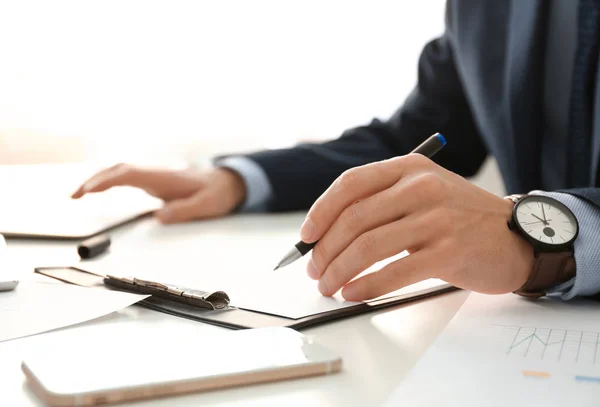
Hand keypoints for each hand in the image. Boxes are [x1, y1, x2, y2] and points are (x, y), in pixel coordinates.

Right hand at [71, 164, 246, 222]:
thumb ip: (184, 211)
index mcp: (165, 178)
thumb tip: (159, 217)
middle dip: (94, 180)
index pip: (129, 174)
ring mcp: (155, 176)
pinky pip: (127, 177)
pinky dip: (110, 182)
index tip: (89, 190)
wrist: (230, 181)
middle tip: (73, 196)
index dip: (107, 180)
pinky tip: (100, 190)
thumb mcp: (207, 205)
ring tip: (78, 194)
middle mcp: (156, 174)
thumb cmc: (219, 192)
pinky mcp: (156, 181)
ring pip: (121, 172)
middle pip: (119, 170)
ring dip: (99, 180)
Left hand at [300, 154, 534, 300]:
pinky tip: (352, 293)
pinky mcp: (448, 252)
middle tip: (314, 270)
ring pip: (368, 246)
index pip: (350, 184)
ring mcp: (436, 219)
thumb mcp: (422, 192)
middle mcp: (421, 187)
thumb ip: (380, 203)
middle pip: (353, 218)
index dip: (320, 211)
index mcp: (409, 168)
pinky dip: (366, 286)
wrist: (515, 236)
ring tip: (328, 286)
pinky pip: (393, 272)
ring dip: (339, 271)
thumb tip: (326, 234)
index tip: (305, 236)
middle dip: (324, 250)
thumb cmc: (458, 216)